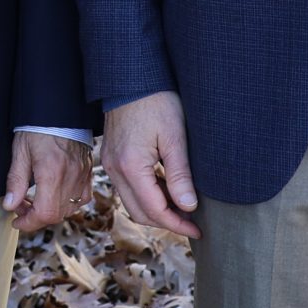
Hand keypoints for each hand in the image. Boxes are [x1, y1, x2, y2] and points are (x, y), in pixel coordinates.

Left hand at [3, 133, 93, 233]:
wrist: (59, 110)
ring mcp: (82, 175)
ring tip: (33, 200)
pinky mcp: (87, 172)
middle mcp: (70, 177)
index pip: (45, 213)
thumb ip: (16, 181)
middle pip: (56, 214)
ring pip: (69, 208)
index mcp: (52, 173)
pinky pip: (82, 198)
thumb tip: (9, 205)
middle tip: (20, 207)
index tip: (16, 221)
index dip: (29, 223)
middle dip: (36, 217)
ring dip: (50, 211)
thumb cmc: (37, 128)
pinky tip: (54, 195)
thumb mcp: (20, 152)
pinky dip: (68, 203)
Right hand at [102, 90, 199, 237]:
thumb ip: (180, 175)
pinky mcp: (112, 156)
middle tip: (192, 223)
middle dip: (166, 222)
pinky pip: (128, 187)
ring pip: (132, 201)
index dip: (177, 224)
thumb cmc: (157, 101)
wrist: (132, 77)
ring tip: (183, 207)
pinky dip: (148, 195)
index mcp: (130, 166)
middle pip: (139, 212)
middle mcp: (114, 169)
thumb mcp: (175, 137)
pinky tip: (168, 189)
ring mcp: (109, 163)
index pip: (154, 210)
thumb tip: (188, 207)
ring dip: (156, 209)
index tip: (198, 229)